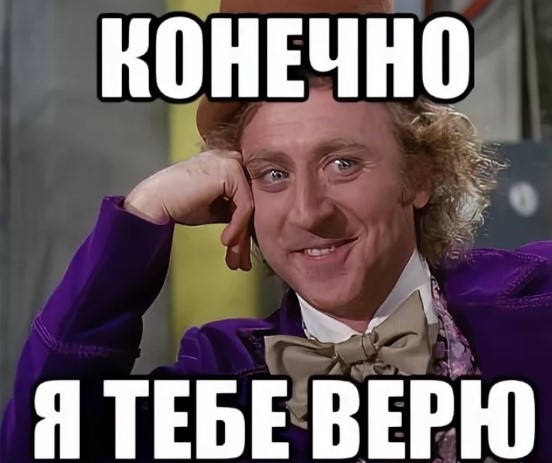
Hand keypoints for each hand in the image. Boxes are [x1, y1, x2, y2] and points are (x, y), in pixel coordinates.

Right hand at [125, 150, 253, 270]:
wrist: (155, 201)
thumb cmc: (180, 204)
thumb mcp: (216, 207)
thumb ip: (236, 209)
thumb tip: (256, 227)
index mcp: (230, 163)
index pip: (248, 198)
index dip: (246, 228)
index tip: (240, 254)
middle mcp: (233, 158)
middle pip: (252, 202)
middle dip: (246, 237)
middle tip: (241, 263)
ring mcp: (232, 161)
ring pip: (250, 207)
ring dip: (242, 238)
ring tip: (234, 259)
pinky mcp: (231, 169)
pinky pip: (244, 205)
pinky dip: (238, 227)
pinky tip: (227, 242)